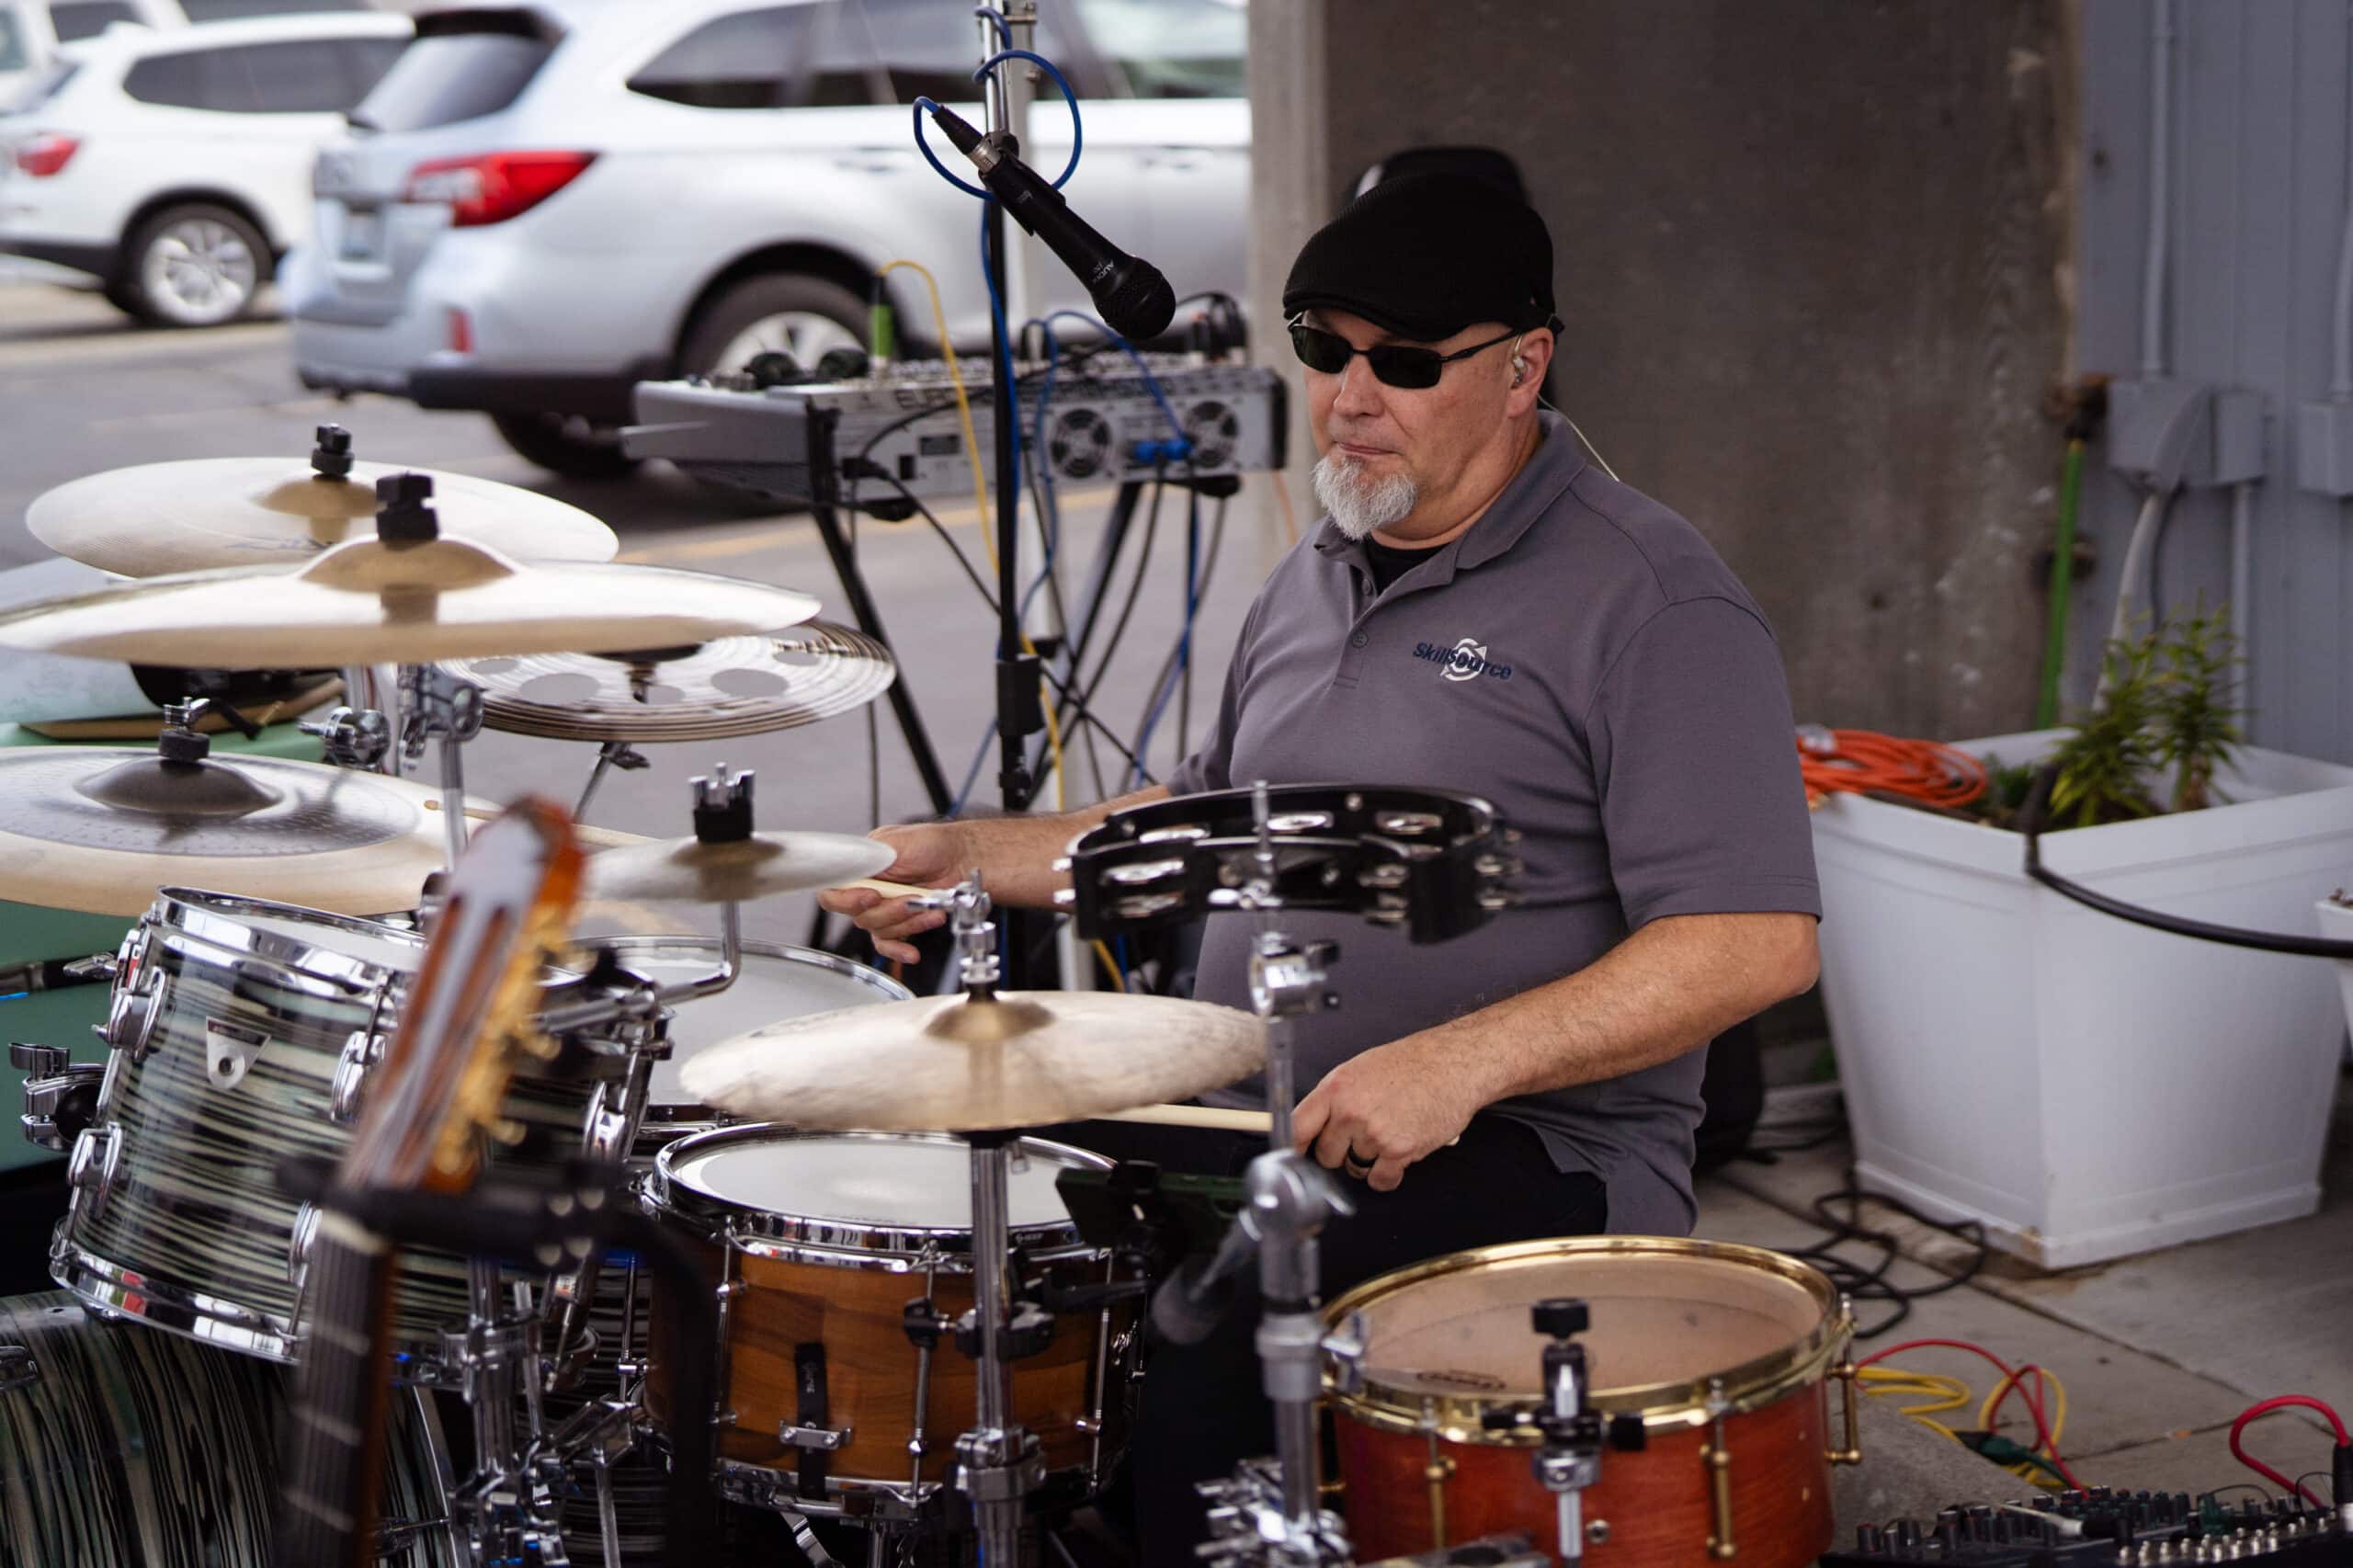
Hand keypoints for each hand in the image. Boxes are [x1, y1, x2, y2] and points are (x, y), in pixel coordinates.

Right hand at [814, 821, 970, 963]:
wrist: (964, 858)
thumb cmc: (934, 843)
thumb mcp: (898, 842)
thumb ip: (871, 856)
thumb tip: (852, 867)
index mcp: (861, 867)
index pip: (834, 892)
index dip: (848, 901)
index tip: (871, 897)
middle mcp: (869, 888)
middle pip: (860, 916)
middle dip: (889, 911)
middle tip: (910, 899)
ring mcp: (886, 907)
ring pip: (879, 930)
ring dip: (906, 922)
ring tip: (928, 907)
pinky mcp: (902, 922)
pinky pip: (890, 943)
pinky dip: (900, 949)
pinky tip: (911, 951)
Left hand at [1292, 1038, 1480, 1192]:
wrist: (1453, 1064)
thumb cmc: (1411, 1064)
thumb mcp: (1360, 1070)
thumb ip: (1335, 1099)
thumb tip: (1313, 1126)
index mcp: (1336, 1088)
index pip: (1297, 1127)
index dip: (1294, 1147)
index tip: (1294, 1157)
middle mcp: (1351, 1111)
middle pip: (1326, 1155)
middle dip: (1341, 1152)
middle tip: (1361, 1137)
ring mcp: (1374, 1133)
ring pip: (1355, 1168)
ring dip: (1368, 1161)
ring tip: (1388, 1134)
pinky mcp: (1399, 1150)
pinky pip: (1381, 1180)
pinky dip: (1389, 1174)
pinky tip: (1398, 1154)